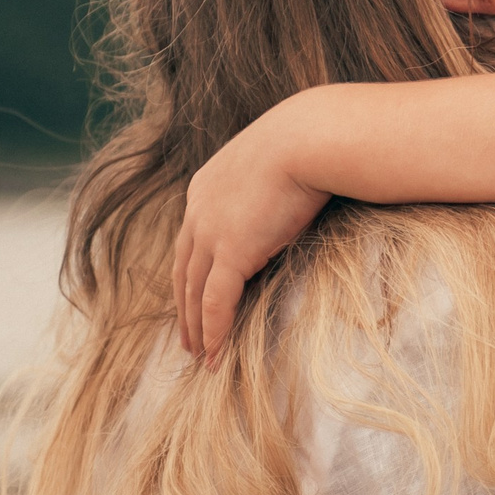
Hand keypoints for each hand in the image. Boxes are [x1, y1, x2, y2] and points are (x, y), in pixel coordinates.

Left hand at [173, 94, 331, 363]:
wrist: (311, 137)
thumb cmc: (309, 143)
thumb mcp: (276, 163)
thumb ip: (270, 186)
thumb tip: (291, 197)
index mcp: (204, 188)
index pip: (189, 242)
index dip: (190, 274)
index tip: (192, 297)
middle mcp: (198, 212)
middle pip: (184, 271)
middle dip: (184, 307)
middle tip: (188, 338)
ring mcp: (210, 232)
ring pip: (194, 293)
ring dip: (196, 328)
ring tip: (202, 356)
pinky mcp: (230, 252)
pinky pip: (216, 303)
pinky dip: (214, 331)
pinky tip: (216, 355)